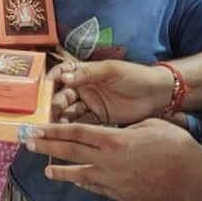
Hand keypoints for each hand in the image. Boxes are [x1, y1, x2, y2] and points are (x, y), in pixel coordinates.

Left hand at [25, 119, 201, 200]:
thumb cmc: (176, 148)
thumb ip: (126, 128)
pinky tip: (75, 180)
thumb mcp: (149, 125)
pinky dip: (83, 182)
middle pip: (71, 152)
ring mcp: (114, 181)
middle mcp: (109, 161)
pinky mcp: (121, 195)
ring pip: (80, 174)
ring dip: (61, 170)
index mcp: (114, 140)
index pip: (76, 133)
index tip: (37, 129)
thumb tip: (115, 132)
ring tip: (46, 170)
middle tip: (28, 143)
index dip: (54, 130)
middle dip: (47, 147)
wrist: (194, 180)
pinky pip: (96, 187)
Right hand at [49, 60, 173, 124]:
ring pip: (70, 110)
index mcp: (86, 72)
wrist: (158, 94)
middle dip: (53, 102)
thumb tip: (64, 77)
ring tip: (53, 125)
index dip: (51, 80)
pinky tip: (66, 131)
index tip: (43, 88)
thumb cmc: (135, 76)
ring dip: (60, 116)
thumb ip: (88, 74)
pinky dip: (73, 127)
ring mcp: (91, 103)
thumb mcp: (111, 71)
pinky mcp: (99, 118)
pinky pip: (82, 122)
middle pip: (63, 94)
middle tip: (48, 112)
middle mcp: (85, 87)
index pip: (62, 74)